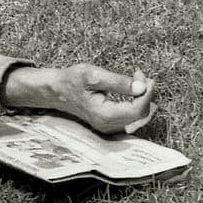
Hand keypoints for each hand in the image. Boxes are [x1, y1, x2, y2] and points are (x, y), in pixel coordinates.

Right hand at [13, 63, 156, 133]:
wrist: (56, 90)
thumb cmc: (72, 81)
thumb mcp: (95, 75)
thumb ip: (119, 82)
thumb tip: (141, 87)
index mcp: (104, 115)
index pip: (137, 110)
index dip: (146, 93)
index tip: (144, 77)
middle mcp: (107, 125)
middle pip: (140, 115)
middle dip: (145, 94)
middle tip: (140, 76)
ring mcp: (108, 127)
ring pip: (138, 118)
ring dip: (142, 99)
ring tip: (137, 81)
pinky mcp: (109, 124)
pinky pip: (131, 118)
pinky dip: (136, 104)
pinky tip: (134, 91)